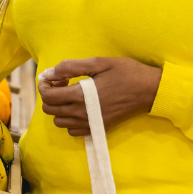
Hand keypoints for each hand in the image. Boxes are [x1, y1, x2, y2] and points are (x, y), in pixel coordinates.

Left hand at [38, 57, 161, 135]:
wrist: (149, 90)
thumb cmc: (126, 72)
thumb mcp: (98, 62)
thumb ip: (70, 67)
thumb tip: (48, 73)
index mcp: (81, 96)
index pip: (48, 96)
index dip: (43, 85)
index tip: (51, 77)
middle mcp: (82, 113)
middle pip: (50, 110)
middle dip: (50, 95)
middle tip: (63, 82)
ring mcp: (90, 123)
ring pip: (59, 122)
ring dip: (58, 108)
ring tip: (70, 94)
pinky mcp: (98, 128)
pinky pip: (73, 131)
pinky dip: (70, 120)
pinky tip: (79, 107)